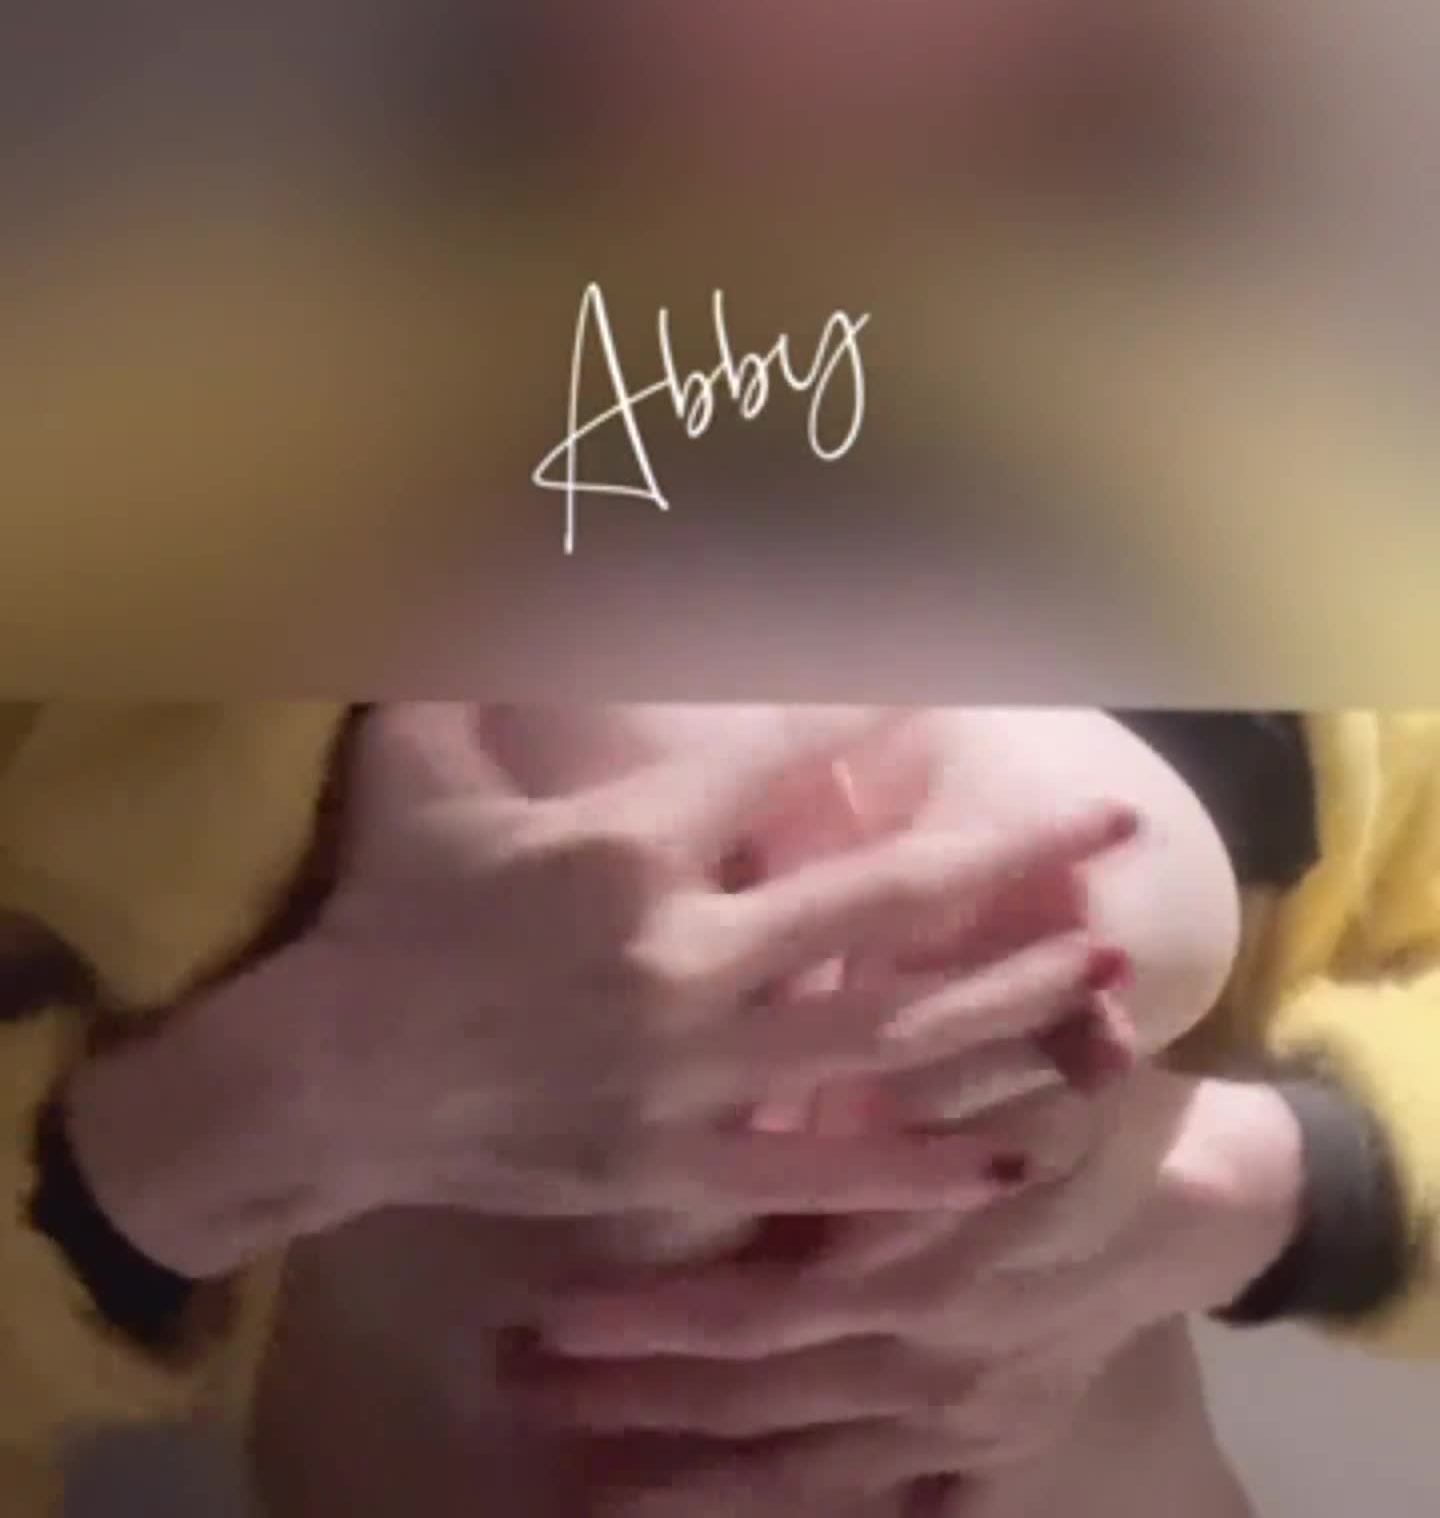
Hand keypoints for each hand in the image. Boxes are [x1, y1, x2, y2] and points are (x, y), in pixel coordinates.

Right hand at [64, 702, 1134, 1277]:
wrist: (329, 1079)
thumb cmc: (387, 907)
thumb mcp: (420, 761)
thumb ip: (470, 656)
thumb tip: (479, 546)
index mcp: (630, 846)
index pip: (780, 755)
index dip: (868, 708)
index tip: (942, 682)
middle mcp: (684, 954)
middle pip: (885, 901)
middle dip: (1011, 857)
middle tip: (1115, 824)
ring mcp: (693, 1068)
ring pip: (887, 1036)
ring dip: (1005, 998)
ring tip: (1107, 965)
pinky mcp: (681, 1163)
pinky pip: (822, 1169)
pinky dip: (919, 1163)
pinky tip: (1013, 1150)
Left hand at [519, 1070, 1301, 1509]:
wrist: (1201, 1204)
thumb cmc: (1092, 1098)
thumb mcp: (1030, 1047)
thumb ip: (933, 1021)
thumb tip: (851, 950)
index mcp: (935, 1241)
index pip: (772, 1291)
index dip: (660, 1311)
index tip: (547, 1305)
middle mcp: (931, 1345)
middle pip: (756, 1381)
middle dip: (631, 1389)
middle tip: (516, 1379)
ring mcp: (952, 1413)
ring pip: (790, 1454)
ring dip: (671, 1457)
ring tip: (555, 1450)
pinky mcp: (972, 1452)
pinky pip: (851, 1495)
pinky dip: (756, 1502)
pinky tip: (657, 1503)